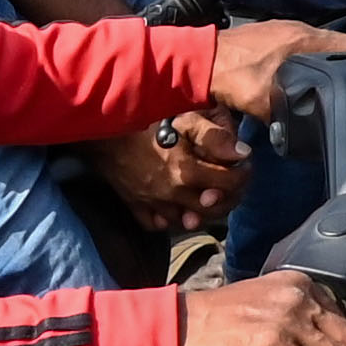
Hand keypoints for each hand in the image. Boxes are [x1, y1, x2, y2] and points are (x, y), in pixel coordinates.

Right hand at [92, 105, 245, 229]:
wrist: (102, 133)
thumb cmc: (145, 122)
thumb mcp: (184, 120)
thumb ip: (215, 138)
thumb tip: (243, 154)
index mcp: (186, 171)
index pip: (229, 184)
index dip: (243, 175)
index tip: (244, 166)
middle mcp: (172, 193)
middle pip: (213, 209)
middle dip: (229, 197)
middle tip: (231, 183)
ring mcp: (153, 204)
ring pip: (188, 221)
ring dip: (202, 211)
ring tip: (208, 194)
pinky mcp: (136, 207)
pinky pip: (158, 224)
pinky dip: (170, 219)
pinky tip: (177, 206)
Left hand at [201, 18, 345, 121]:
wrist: (199, 61)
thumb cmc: (231, 77)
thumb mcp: (263, 102)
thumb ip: (288, 114)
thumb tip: (305, 130)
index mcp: (303, 41)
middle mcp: (299, 30)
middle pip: (339, 43)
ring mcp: (284, 29)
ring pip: (321, 43)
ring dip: (333, 59)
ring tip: (340, 80)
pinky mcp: (272, 34)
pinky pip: (303, 44)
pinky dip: (314, 57)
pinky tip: (309, 73)